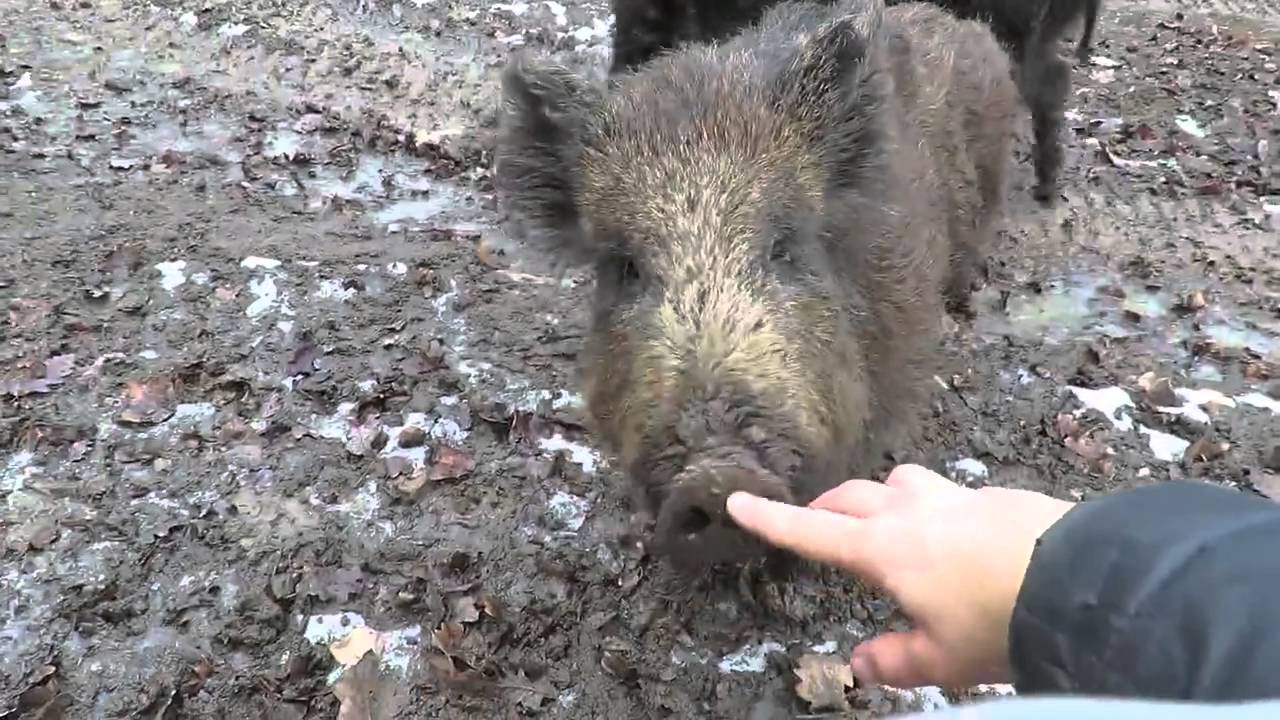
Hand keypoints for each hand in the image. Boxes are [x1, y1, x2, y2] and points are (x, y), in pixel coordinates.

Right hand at [726, 464, 1073, 688]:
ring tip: (889, 520)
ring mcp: (953, 495)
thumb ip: (896, 660)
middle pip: (851, 495)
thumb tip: (862, 660)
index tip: (737, 499)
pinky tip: (954, 535)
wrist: (1083, 578)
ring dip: (883, 495)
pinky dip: (934, 506)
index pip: (812, 532)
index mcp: (884, 550)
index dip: (771, 519)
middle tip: (818, 521)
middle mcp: (911, 512)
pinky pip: (946, 491)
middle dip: (827, 506)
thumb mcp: (944, 660)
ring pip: (900, 480)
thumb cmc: (1001, 622)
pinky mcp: (992, 493)